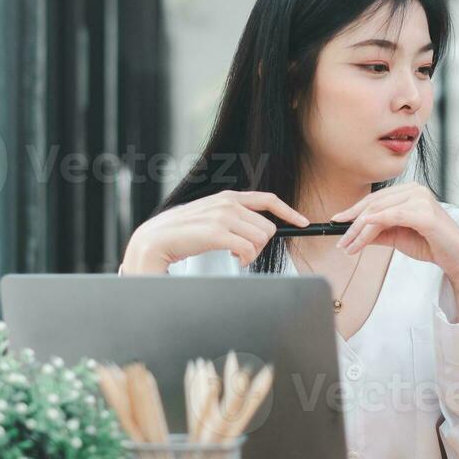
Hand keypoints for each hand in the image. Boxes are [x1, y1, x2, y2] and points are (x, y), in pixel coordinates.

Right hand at [121, 191, 307, 272]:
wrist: (155, 241)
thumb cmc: (182, 235)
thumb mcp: (211, 219)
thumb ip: (232, 219)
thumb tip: (258, 231)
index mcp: (227, 198)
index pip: (267, 199)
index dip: (288, 211)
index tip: (303, 222)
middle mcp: (227, 203)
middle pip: (267, 227)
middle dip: (260, 245)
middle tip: (244, 253)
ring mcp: (222, 216)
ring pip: (260, 238)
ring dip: (252, 253)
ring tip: (235, 256)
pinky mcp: (216, 232)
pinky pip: (248, 249)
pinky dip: (245, 259)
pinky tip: (234, 260)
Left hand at [333, 183, 458, 283]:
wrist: (456, 258)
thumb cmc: (431, 244)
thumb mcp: (397, 236)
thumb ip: (378, 232)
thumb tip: (355, 233)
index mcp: (409, 191)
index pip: (375, 199)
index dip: (354, 210)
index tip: (337, 222)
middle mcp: (415, 190)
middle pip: (374, 204)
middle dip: (353, 224)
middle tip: (341, 240)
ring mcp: (421, 199)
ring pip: (380, 211)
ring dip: (360, 230)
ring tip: (349, 246)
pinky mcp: (425, 213)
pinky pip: (393, 216)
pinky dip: (375, 223)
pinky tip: (363, 233)